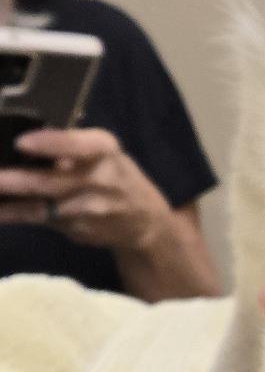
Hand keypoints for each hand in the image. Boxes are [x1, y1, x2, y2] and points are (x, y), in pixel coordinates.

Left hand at [0, 128, 172, 250]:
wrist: (144, 220)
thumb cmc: (116, 176)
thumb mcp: (104, 153)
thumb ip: (71, 147)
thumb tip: (23, 143)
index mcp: (105, 151)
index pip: (79, 145)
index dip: (51, 144)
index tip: (22, 142)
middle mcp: (100, 179)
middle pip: (52, 181)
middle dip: (18, 179)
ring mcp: (88, 209)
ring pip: (41, 205)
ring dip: (10, 200)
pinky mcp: (77, 229)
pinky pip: (39, 220)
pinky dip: (13, 215)